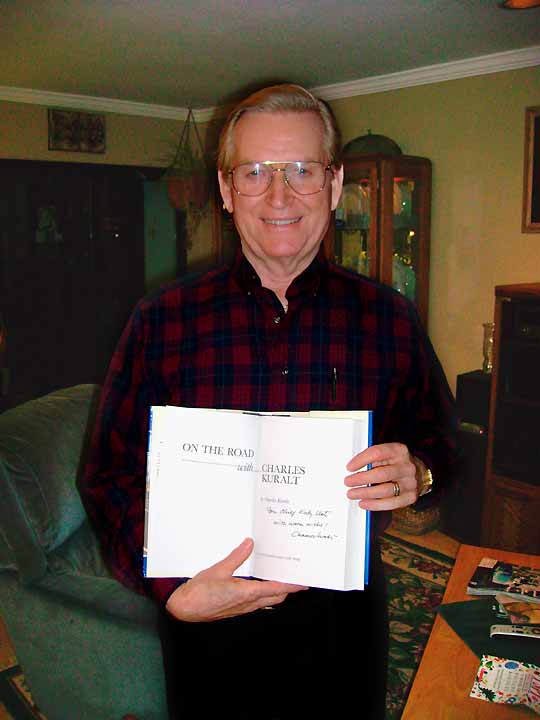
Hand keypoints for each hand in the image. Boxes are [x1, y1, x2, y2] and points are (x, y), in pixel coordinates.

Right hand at [165, 538, 307, 621]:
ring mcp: (243, 607)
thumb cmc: (199, 592)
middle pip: (276, 596)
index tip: (303, 582)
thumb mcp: (218, 570)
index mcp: (246, 593)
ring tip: (284, 578)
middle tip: (297, 576)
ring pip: (268, 600)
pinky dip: (266, 592)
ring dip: (278, 591)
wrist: (185, 609)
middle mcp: (248, 603)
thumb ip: (236, 557)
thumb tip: (249, 544)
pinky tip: (262, 584)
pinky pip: (257, 601)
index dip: (291, 585)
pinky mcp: (237, 608)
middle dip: (288, 588)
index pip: (276, 589)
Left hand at [344, 442, 419, 510]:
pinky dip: (375, 505)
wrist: (420, 472)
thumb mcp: (387, 454)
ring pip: (385, 491)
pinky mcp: (410, 496)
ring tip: (352, 494)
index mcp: (399, 451)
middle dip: (361, 479)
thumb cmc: (396, 463)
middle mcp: (406, 466)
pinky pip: (391, 503)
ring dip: (365, 493)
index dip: (361, 460)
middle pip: (381, 474)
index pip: (377, 453)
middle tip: (348, 482)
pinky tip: (364, 503)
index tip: (349, 467)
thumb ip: (372, 458)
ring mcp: (410, 482)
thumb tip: (351, 468)